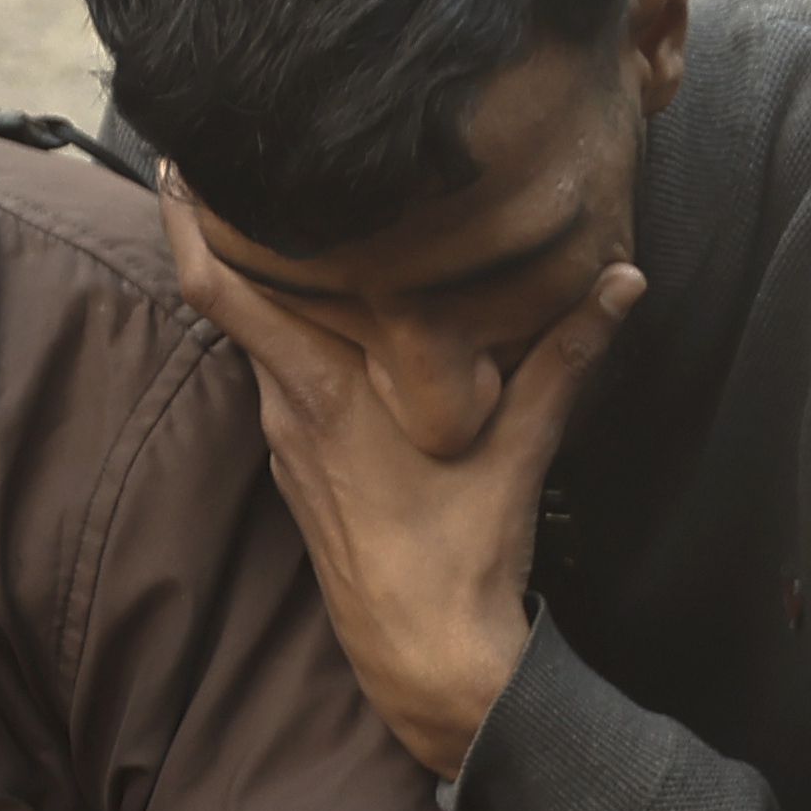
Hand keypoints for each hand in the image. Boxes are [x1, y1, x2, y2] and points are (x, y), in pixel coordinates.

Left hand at [169, 199, 634, 785]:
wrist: (423, 658)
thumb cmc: (461, 556)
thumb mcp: (522, 445)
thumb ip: (566, 355)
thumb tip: (624, 279)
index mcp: (320, 387)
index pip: (219, 285)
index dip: (189, 215)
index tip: (185, 151)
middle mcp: (285, 407)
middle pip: (232, 298)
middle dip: (230, 231)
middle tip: (245, 162)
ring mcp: (286, 443)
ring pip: (260, 343)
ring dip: (268, 290)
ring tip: (289, 227)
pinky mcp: (299, 473)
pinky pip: (281, 385)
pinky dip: (292, 343)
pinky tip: (329, 324)